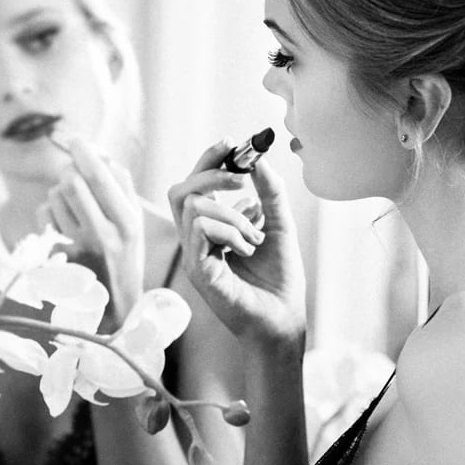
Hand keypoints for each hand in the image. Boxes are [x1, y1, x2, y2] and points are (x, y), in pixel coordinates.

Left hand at [37, 136, 143, 325]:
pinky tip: (65, 224)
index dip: (84, 151)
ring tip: (75, 207)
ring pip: (55, 196)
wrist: (115, 305)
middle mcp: (102, 235)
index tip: (76, 140)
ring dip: (61, 192)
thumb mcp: (136, 223)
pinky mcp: (57, 256)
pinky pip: (44, 215)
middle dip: (71, 171)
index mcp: (127, 223)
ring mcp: (77, 247)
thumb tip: (100, 155)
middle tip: (76, 173)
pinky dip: (51, 212)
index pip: (98, 175)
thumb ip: (123, 186)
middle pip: (71, 181)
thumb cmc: (126, 255)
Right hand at [168, 141, 305, 345]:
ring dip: (232, 213)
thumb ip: (270, 193)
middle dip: (211, 172)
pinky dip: (231, 231)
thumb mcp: (280, 226)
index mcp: (211, 228)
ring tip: (255, 236)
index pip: (195, 185)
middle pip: (181, 190)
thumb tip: (259, 160)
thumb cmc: (280, 280)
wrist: (284, 319)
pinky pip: (201, 229)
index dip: (208, 160)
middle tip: (242, 178)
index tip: (231, 144)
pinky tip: (249, 248)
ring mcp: (193, 256)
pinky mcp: (197, 270)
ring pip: (193, 206)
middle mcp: (196, 240)